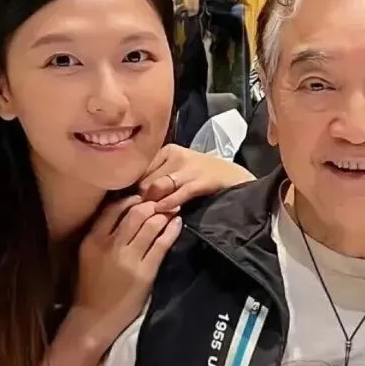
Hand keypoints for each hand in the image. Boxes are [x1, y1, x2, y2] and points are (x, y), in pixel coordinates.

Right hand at [70, 196, 181, 342]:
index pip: (113, 209)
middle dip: (151, 204)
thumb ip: (101, 236)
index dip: (130, 200)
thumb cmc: (90, 288)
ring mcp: (129, 258)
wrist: (93, 319)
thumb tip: (122, 217)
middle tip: (162, 202)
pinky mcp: (145, 271)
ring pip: (151, 224)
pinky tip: (178, 223)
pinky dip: (172, 230)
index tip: (142, 197)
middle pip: (135, 213)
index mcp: (92, 240)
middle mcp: (110, 245)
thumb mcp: (88, 257)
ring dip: (164, 214)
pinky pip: (162, 243)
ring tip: (172, 210)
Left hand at [138, 144, 254, 213]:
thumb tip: (134, 194)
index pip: (140, 169)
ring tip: (149, 215)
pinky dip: (168, 204)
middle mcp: (176, 155)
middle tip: (138, 214)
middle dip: (141, 198)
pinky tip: (164, 211)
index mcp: (167, 150)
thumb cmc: (203, 176)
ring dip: (152, 203)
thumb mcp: (178, 171)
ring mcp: (190, 167)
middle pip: (146, 179)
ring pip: (158, 186)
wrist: (235, 177)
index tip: (129, 203)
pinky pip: (178, 193)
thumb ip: (158, 178)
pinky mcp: (202, 179)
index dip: (132, 188)